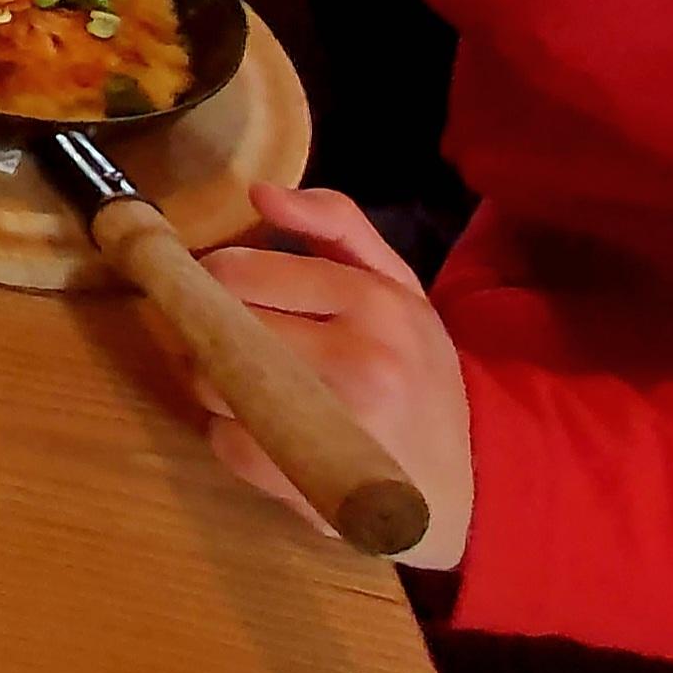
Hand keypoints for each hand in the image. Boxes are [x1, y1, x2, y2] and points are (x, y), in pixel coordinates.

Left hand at [199, 184, 475, 572]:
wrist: (462, 481)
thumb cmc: (417, 370)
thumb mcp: (397, 285)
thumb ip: (335, 224)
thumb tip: (259, 192)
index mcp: (374, 301)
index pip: (241, 272)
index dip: (216, 280)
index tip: (224, 291)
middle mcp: (357, 359)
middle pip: (220, 325)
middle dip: (210, 328)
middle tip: (232, 338)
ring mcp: (334, 425)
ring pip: (213, 382)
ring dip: (214, 381)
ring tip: (250, 384)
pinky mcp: (310, 480)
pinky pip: (225, 441)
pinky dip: (230, 433)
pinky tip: (267, 431)